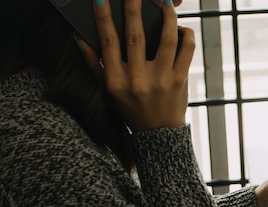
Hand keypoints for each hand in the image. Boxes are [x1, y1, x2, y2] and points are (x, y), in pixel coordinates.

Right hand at [82, 0, 194, 131]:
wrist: (159, 133)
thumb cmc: (131, 109)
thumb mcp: (108, 92)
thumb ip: (95, 66)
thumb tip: (81, 40)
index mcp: (117, 81)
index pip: (108, 42)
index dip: (103, 18)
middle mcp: (139, 80)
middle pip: (135, 36)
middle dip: (133, 8)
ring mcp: (162, 80)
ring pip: (166, 40)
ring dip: (167, 17)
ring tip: (165, 3)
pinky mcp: (180, 81)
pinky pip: (186, 51)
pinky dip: (186, 36)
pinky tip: (181, 28)